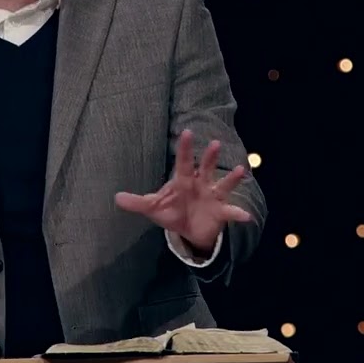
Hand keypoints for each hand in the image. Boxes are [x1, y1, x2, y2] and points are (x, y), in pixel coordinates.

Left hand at [114, 130, 251, 251]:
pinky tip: (247, 217)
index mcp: (184, 180)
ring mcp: (212, 196)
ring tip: (241, 170)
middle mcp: (201, 184)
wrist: (189, 230)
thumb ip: (138, 202)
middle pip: (206, 167)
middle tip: (215, 143)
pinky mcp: (221, 211)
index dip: (186, 148)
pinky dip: (238, 214)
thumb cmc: (172, 212)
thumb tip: (116, 197)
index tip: (188, 132)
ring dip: (231, 178)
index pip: (184, 162)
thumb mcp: (153, 208)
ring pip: (223, 184)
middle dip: (210, 157)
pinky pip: (231, 212)